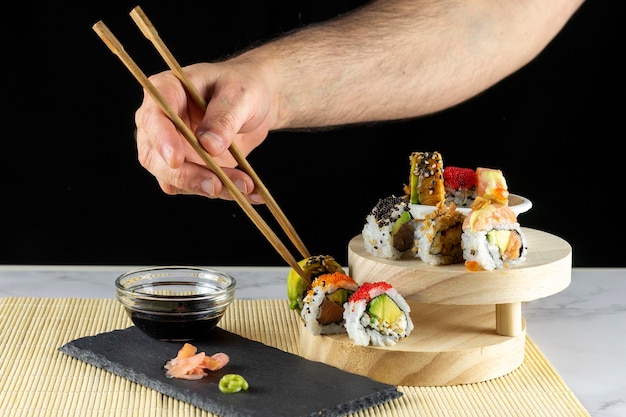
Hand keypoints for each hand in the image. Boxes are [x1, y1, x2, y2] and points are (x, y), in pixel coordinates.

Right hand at [134, 61, 273, 202]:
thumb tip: (208, 147)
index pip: (152, 117)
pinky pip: (197, 187)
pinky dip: (223, 192)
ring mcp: (172, 148)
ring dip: (209, 186)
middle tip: (215, 185)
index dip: (161, 140)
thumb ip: (224, 117)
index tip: (176, 159)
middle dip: (185, 175)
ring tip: (245, 185)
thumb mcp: (240, 94)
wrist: (257, 103)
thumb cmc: (244, 86)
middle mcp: (161, 122)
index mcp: (166, 90)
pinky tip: (250, 192)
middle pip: (154, 157)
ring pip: (175, 179)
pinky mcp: (188, 167)